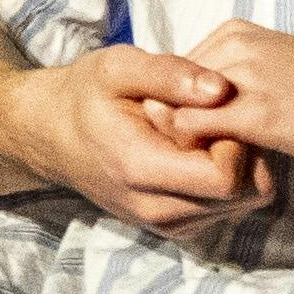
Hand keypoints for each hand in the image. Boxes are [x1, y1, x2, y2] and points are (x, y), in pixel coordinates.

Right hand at [28, 46, 263, 233]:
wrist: (51, 135)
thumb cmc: (85, 96)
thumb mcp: (118, 67)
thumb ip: (170, 74)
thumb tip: (222, 89)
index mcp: (141, 171)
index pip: (227, 178)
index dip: (235, 140)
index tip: (213, 110)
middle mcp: (154, 210)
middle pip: (243, 196)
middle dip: (242, 152)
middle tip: (213, 118)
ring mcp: (164, 224)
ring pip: (241, 205)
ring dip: (237, 167)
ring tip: (204, 133)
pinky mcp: (172, 226)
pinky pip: (226, 210)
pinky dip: (225, 181)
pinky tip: (199, 152)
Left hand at [173, 19, 293, 178]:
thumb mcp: (278, 77)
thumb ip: (235, 86)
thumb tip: (197, 114)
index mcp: (235, 33)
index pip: (170, 78)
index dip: (176, 114)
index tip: (198, 144)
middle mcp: (230, 45)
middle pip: (163, 95)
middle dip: (173, 132)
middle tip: (202, 162)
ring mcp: (239, 76)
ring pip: (170, 115)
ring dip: (184, 148)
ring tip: (218, 168)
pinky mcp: (254, 113)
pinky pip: (191, 134)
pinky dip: (197, 158)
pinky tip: (230, 173)